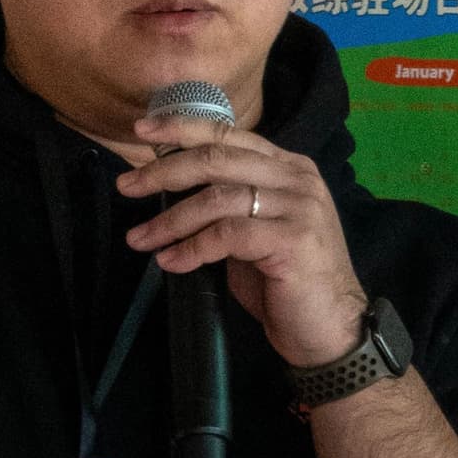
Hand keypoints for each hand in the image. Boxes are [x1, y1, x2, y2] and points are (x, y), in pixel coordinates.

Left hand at [119, 117, 367, 368]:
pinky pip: (227, 235)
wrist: (330, 330)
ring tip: (140, 239)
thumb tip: (171, 189)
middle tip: (127, 187)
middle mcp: (297, 178)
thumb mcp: (254, 231)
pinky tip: (170, 262)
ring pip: (217, 198)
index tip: (142, 131)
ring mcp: (299, 206)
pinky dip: (191, 248)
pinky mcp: (293, 238)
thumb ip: (226, 204)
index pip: (228, 135)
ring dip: (169, 220)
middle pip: (216, 159)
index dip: (181, 128)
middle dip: (163, 172)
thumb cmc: (286, 284)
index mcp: (288, 167)